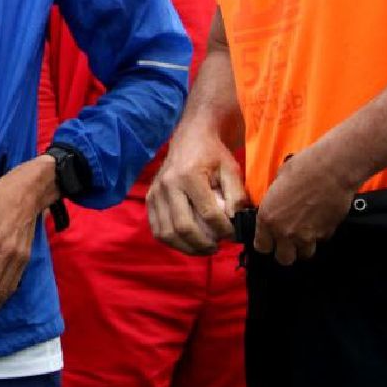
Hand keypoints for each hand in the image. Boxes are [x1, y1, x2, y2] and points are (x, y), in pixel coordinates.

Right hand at [146, 125, 247, 254]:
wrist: (190, 138)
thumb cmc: (213, 154)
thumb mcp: (231, 170)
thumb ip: (236, 196)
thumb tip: (235, 222)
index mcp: (189, 175)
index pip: (208, 213)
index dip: (224, 230)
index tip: (235, 235)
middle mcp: (168, 185)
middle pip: (184, 227)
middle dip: (204, 244)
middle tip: (219, 246)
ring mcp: (155, 192)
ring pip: (167, 232)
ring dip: (187, 247)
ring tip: (204, 248)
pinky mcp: (150, 199)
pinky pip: (157, 229)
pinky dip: (172, 242)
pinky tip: (188, 243)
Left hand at [253, 144, 356, 264]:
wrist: (332, 170)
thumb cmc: (302, 168)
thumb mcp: (278, 183)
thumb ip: (274, 203)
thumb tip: (276, 208)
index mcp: (267, 218)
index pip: (262, 247)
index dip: (266, 243)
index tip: (270, 239)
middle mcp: (285, 231)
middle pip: (283, 259)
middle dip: (286, 252)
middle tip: (288, 240)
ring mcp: (307, 236)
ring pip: (304, 255)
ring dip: (304, 246)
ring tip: (306, 231)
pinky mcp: (326, 234)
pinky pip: (320, 242)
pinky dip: (320, 235)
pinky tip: (320, 221)